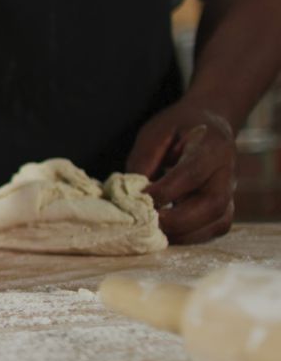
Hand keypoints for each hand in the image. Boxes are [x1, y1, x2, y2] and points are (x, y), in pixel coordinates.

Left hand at [127, 102, 235, 243]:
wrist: (210, 123)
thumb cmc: (179, 127)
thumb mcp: (156, 132)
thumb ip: (145, 159)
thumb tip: (132, 192)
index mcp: (212, 147)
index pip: (192, 174)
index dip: (166, 191)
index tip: (140, 198)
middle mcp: (227, 172)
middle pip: (212, 205)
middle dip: (178, 220)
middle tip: (148, 222)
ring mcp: (229, 191)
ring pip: (217, 222)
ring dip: (185, 234)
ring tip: (155, 232)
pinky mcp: (225, 206)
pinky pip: (214, 229)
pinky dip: (191, 237)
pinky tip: (168, 233)